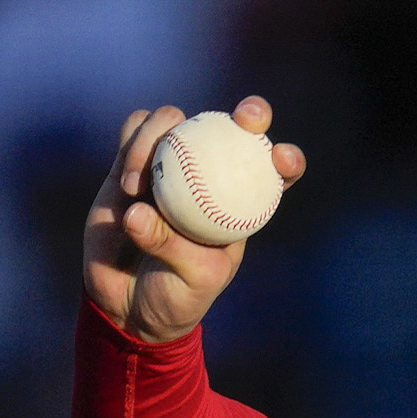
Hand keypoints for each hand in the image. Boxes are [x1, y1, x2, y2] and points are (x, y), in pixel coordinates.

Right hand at [81, 97, 306, 343]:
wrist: (129, 304)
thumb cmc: (175, 295)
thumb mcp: (188, 280)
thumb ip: (169, 246)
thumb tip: (138, 213)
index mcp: (241, 205)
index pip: (273, 174)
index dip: (288, 159)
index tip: (282, 158)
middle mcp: (209, 175)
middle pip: (236, 130)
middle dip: (252, 113)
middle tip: (247, 119)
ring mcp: (170, 164)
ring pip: (176, 121)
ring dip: (160, 136)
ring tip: (138, 187)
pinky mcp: (131, 162)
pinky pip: (134, 131)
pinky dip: (133, 143)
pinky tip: (128, 183)